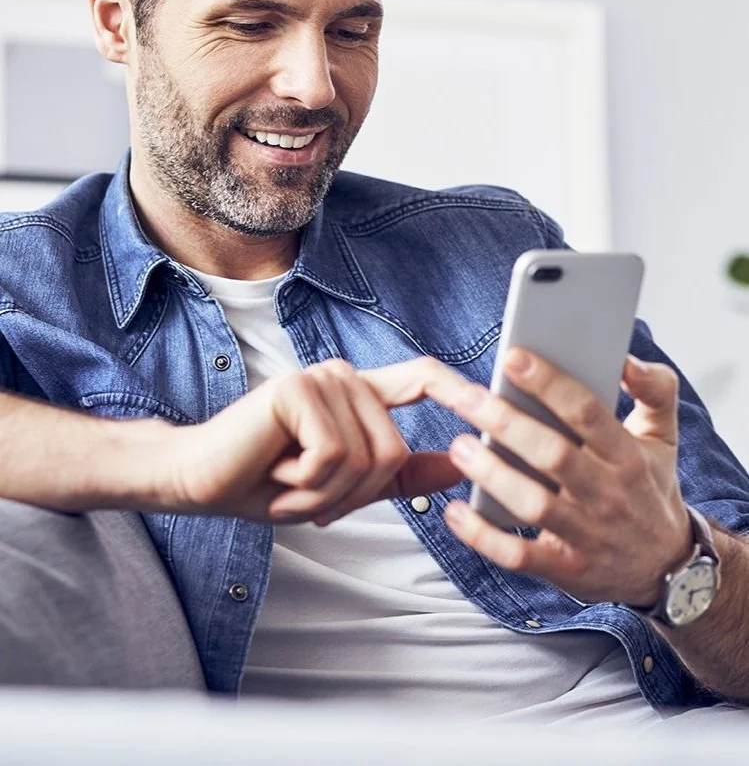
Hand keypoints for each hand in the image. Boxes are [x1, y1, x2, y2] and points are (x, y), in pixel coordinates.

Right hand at [158, 357, 464, 523]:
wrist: (200, 482)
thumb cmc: (268, 482)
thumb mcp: (343, 485)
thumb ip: (398, 473)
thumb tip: (459, 464)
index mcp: (358, 394)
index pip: (421, 378)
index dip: (460, 389)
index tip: (494, 402)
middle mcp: (343, 377)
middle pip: (394, 449)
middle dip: (352, 495)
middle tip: (307, 498)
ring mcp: (321, 378)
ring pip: (368, 458)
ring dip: (325, 495)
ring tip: (288, 486)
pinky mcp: (297, 390)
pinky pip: (334, 456)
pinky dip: (307, 486)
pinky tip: (276, 476)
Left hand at [442, 349, 692, 605]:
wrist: (667, 567)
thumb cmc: (649, 489)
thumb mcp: (665, 437)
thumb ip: (655, 390)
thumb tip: (626, 359)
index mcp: (627, 456)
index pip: (587, 412)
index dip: (549, 384)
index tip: (513, 357)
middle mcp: (608, 495)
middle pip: (553, 454)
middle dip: (507, 424)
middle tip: (467, 398)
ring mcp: (586, 535)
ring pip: (534, 504)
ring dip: (493, 475)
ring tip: (460, 447)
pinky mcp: (565, 568)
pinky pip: (519, 555)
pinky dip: (483, 536)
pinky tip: (455, 512)